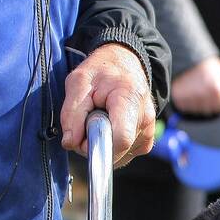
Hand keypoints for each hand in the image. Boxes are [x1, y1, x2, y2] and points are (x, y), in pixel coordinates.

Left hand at [60, 43, 155, 166]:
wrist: (126, 64)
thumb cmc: (102, 72)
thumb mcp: (78, 82)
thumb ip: (71, 114)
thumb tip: (71, 143)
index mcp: (130, 99)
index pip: (121, 139)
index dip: (97, 145)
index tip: (84, 135)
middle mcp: (145, 117)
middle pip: (117, 150)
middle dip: (96, 143)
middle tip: (89, 121)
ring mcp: (148, 130)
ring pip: (119, 155)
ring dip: (103, 143)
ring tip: (102, 119)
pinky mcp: (147, 140)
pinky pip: (124, 155)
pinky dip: (112, 145)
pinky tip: (111, 126)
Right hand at [170, 57, 219, 115]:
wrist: (185, 59)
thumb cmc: (207, 66)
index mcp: (216, 87)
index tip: (218, 87)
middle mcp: (203, 94)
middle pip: (212, 108)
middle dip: (212, 100)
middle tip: (207, 88)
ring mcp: (191, 98)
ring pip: (201, 110)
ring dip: (201, 103)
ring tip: (198, 89)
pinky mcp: (180, 100)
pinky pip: (189, 108)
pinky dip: (191, 103)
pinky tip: (191, 92)